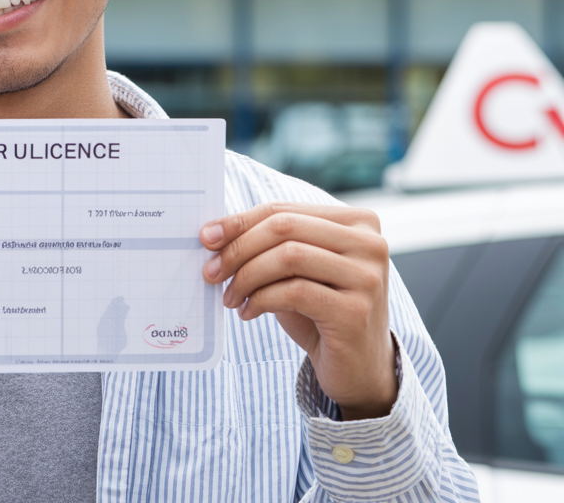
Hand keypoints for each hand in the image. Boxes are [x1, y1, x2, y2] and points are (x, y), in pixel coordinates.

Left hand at [201, 202, 395, 420]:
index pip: (283, 209)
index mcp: (356, 222)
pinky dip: (262, 299)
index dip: (240, 222)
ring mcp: (367, 277)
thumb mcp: (295, 270)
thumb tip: (214, 232)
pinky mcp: (357, 311)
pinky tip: (248, 312)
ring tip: (230, 296)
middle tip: (211, 271)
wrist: (358, 366)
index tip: (206, 238)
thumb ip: (269, 244)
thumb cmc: (320, 311)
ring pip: (288, 256)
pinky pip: (295, 292)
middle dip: (239, 248)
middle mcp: (369, 244)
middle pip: (284, 228)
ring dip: (247, 276)